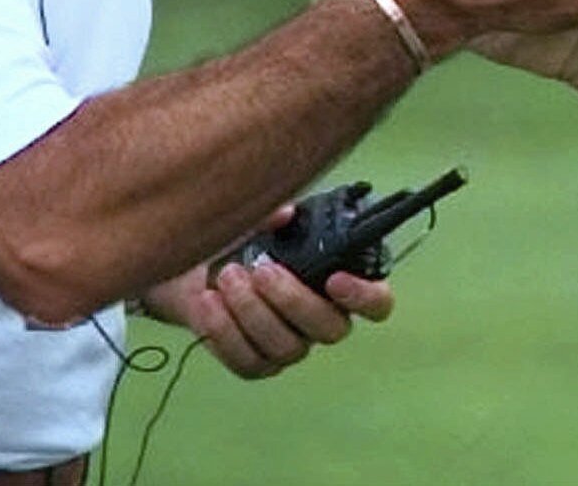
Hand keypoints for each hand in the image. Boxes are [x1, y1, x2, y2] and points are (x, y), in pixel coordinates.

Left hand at [141, 205, 393, 379]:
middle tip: (261, 269)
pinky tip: (209, 300)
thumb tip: (286, 213)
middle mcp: (323, 321)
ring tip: (226, 275)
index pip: (377, 304)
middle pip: (330, 329)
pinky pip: (248, 361)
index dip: (364, 297)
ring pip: (286, 347)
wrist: (201, 270)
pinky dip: (224, 330)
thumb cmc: (246, 243)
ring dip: (251, 310)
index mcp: (339, 285)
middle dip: (293, 299)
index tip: (335, 279)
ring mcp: (291, 347)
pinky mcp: (257, 364)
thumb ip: (275, 217)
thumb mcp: (262, 222)